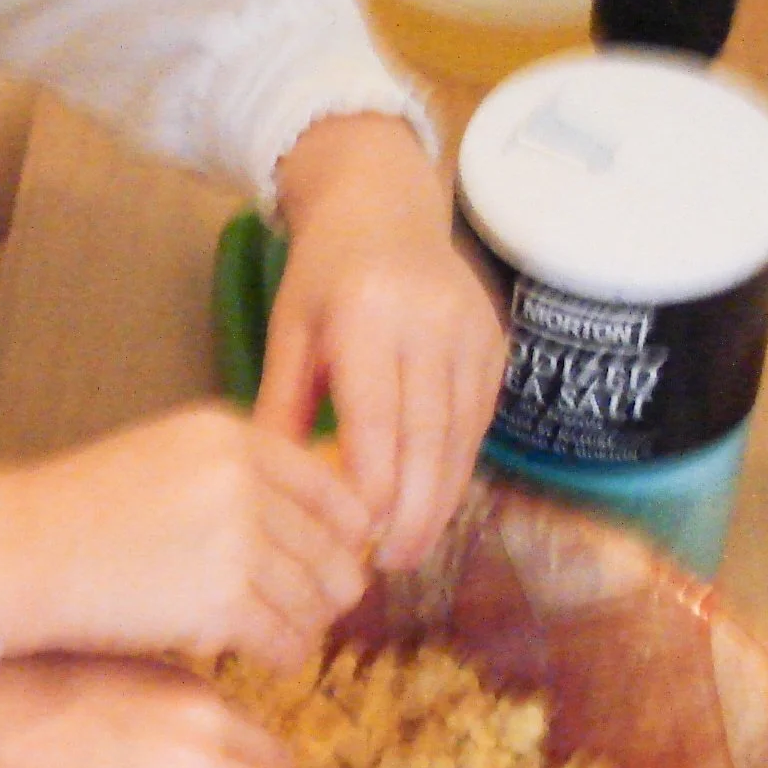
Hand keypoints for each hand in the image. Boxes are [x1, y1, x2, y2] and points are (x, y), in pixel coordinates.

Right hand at [0, 405, 370, 668]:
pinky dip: (282, 657)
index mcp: (231, 437)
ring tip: (280, 638)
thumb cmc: (75, 514)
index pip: (332, 490)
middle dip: (327, 589)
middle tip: (310, 611)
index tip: (332, 562)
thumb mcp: (162, 459)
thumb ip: (234, 474)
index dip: (343, 536)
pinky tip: (264, 659)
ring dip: (303, 627)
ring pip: (316, 601)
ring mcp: (235, 540)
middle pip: (333, 550)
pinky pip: (286, 640)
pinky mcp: (222, 600)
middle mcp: (242, 479)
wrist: (14, 552)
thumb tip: (314, 519)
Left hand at [263, 114, 505, 571]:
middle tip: (391, 562)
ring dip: (442, 498)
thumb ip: (281, 408)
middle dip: (414, 509)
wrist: (383, 205)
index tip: (358, 539)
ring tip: (412, 547)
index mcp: (366, 316)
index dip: (375, 485)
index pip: (378, 418)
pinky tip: (435, 502)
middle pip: (428, 436)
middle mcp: (429, 322)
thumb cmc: (323, 276)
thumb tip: (272, 491)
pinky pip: (480, 420)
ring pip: (462, 435)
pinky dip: (458, 466)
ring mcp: (471, 331)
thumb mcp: (288, 333)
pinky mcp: (495, 343)